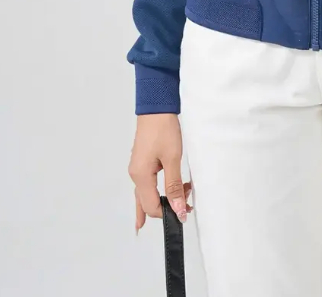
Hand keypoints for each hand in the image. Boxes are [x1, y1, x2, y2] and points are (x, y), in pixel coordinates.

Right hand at [128, 113, 192, 233]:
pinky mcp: (142, 162)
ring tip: (182, 199)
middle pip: (147, 203)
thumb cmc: (163, 130)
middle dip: (167, 207)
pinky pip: (146, 184)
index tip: (185, 212)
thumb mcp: (173, 158)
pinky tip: (159, 199)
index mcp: (141, 176)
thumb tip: (177, 209)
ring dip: (164, 198)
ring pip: (146, 194)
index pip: (152, 206)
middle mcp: (135, 175)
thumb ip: (174, 186)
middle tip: (186, 205)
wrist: (156, 108)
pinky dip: (156, 192)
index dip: (168, 213)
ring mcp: (137, 168)